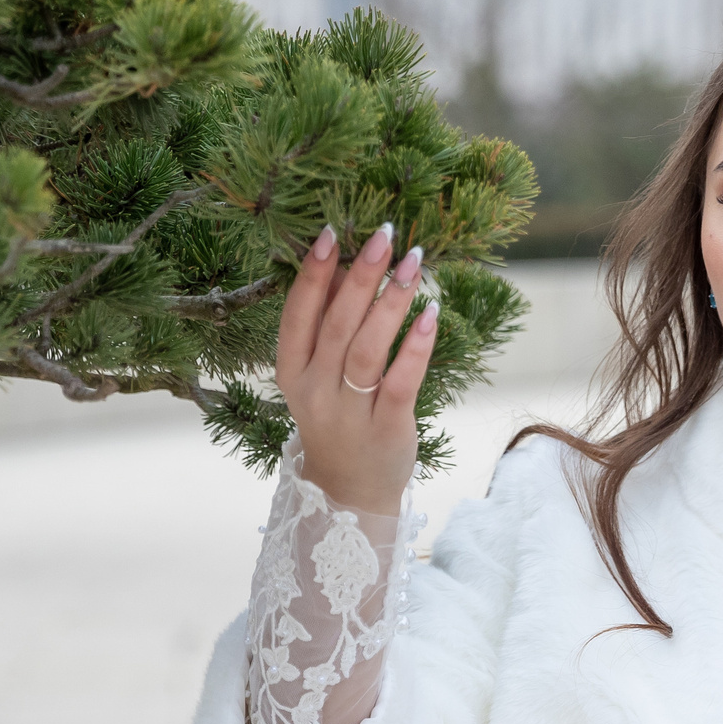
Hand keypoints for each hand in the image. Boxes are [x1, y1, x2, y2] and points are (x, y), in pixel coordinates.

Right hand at [276, 223, 437, 513]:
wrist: (351, 492)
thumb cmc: (339, 418)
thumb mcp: (318, 376)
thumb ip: (327, 326)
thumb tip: (346, 264)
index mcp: (291, 372)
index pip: (297, 315)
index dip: (313, 273)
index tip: (332, 232)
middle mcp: (315, 391)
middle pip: (337, 326)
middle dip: (361, 276)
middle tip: (385, 236)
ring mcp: (350, 413)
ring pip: (368, 349)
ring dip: (391, 302)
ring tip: (414, 264)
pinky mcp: (387, 429)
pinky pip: (400, 382)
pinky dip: (416, 347)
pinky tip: (431, 313)